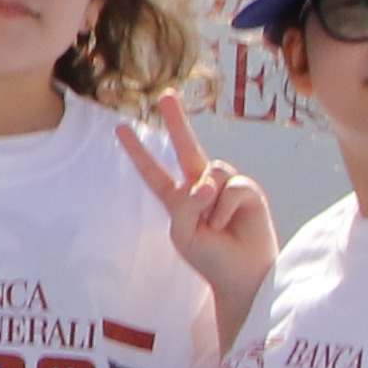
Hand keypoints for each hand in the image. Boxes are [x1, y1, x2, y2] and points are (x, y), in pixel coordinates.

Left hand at [114, 92, 277, 346]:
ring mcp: (225, 185)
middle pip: (186, 147)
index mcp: (177, 199)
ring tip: (215, 226)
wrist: (243, 274)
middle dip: (177, 120)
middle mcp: (201, 186)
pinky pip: (231, 186)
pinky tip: (229, 224)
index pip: (153, 172)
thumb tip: (207, 182)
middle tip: (166, 94)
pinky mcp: (247, 189)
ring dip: (210, 201)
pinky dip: (226, 207)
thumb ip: (186, 205)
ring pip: (210, 171)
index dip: (137, 152)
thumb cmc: (210, 257)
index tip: (120, 129)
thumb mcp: (183, 233)